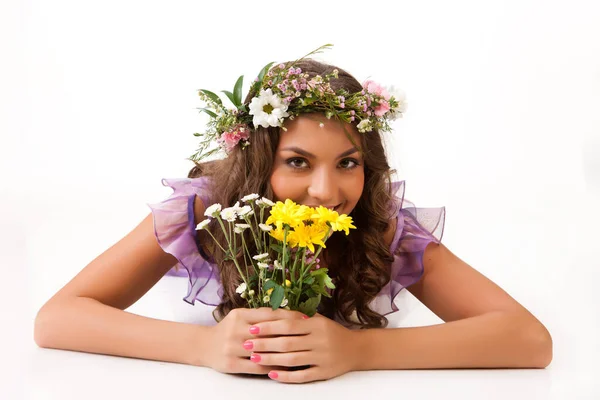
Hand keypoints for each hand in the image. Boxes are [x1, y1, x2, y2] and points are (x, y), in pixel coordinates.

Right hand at [198, 307, 305, 374]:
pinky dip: (272, 367)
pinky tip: (284, 367)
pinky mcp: (231, 364)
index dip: (290, 316)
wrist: (203, 345)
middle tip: (309, 336)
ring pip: (264, 351)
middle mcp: (235, 330)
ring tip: (302, 353)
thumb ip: (260, 315)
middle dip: (290, 334)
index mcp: (240, 314)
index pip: (269, 314)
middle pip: (268, 332)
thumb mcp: (241, 317)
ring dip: (284, 353)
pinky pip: (256, 367)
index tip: (307, 318)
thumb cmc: (229, 329)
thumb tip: (289, 314)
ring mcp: (232, 347)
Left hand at [243, 312, 358, 382]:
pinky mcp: (324, 373)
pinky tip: (271, 374)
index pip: (287, 325)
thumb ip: (297, 318)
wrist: (357, 349)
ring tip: (254, 359)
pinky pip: (302, 375)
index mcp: (316, 324)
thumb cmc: (331, 332)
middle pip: (287, 343)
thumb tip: (271, 314)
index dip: (268, 327)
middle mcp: (319, 340)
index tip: (251, 329)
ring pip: (292, 360)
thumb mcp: (317, 320)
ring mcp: (322, 357)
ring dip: (271, 360)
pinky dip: (286, 376)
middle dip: (264, 344)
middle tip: (246, 345)